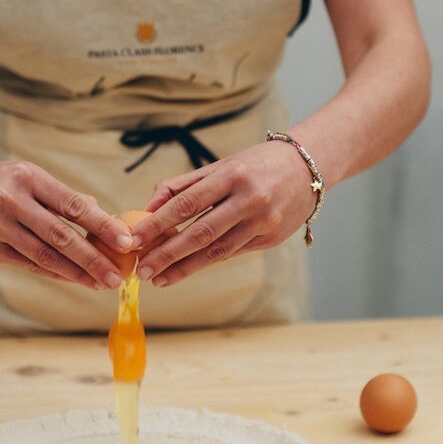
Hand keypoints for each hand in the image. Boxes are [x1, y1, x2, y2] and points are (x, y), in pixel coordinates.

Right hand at [0, 159, 133, 289]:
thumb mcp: (28, 176)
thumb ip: (62, 196)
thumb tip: (102, 215)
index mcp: (29, 178)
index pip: (73, 204)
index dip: (102, 225)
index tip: (125, 241)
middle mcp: (12, 202)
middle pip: (61, 235)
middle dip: (94, 258)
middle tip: (118, 274)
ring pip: (44, 256)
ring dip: (76, 272)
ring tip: (100, 283)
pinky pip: (26, 265)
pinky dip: (52, 273)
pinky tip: (73, 279)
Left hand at [132, 140, 315, 286]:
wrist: (308, 169)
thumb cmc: (255, 165)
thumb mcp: (219, 167)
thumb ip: (182, 186)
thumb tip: (146, 209)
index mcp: (231, 175)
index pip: (186, 203)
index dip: (157, 224)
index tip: (134, 240)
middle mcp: (249, 199)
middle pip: (200, 234)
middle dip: (167, 254)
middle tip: (143, 270)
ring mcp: (263, 222)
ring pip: (216, 251)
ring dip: (184, 268)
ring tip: (159, 278)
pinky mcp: (270, 239)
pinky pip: (231, 253)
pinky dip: (205, 263)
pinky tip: (184, 270)